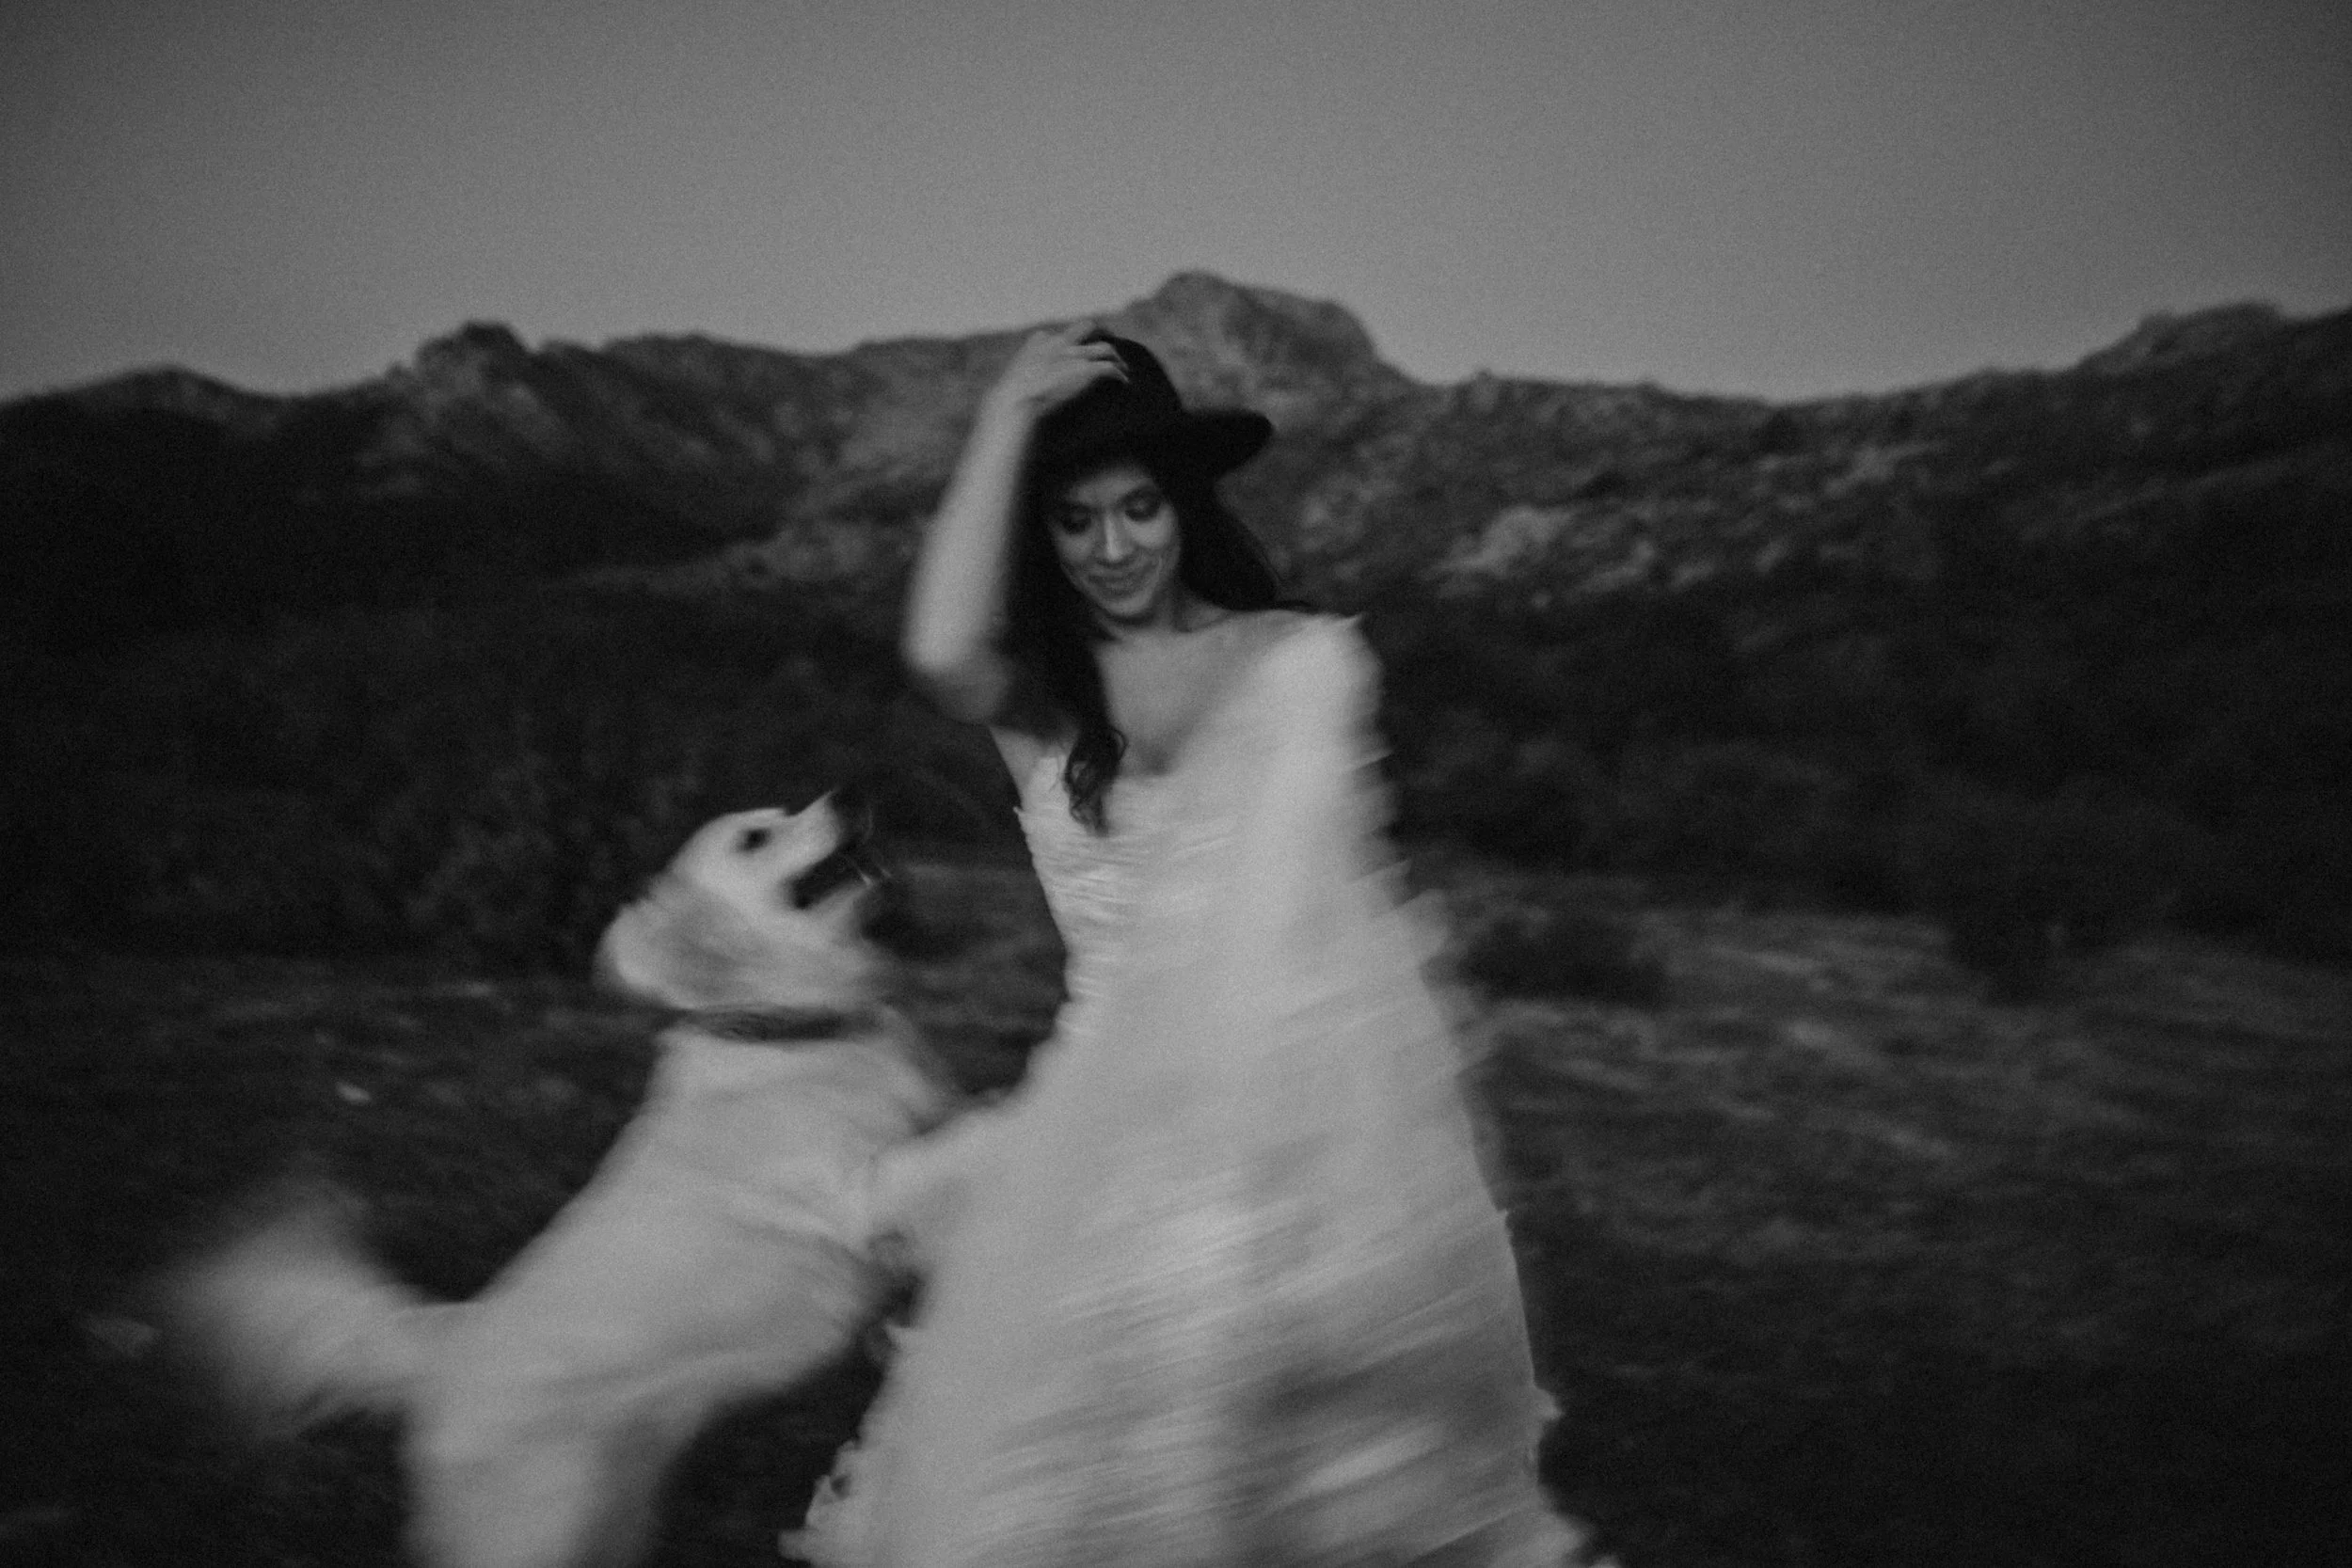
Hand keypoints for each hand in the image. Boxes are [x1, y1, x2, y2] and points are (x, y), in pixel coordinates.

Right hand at [979, 321, 1126, 423]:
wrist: (1018, 397)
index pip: (1058, 336)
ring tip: (1124, 369)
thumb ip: (1017, 379)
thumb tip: (1005, 392)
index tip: (1077, 353)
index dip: (1070, 343)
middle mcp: (1060, 344)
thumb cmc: (1011, 395)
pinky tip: (1124, 382)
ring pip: (1104, 348)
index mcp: (1041, 344)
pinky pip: (1109, 368)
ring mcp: (1074, 355)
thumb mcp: (1013, 379)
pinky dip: (1119, 374)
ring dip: (1116, 358)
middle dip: (1099, 336)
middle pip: (1086, 328)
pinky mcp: (1086, 370)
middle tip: (1109, 351)